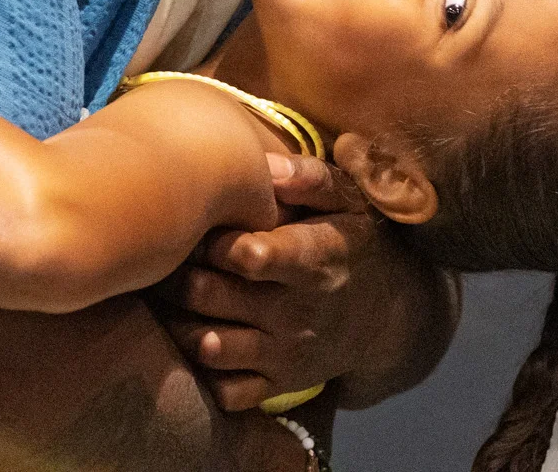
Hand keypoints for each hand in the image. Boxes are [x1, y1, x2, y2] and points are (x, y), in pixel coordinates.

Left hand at [153, 153, 444, 411]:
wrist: (390, 315)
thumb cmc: (354, 242)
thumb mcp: (348, 201)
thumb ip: (310, 177)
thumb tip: (266, 165)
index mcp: (315, 258)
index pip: (253, 254)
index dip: (216, 239)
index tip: (204, 223)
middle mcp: (298, 310)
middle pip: (210, 295)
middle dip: (179, 272)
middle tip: (166, 254)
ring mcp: (287, 352)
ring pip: (208, 345)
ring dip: (177, 320)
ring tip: (171, 294)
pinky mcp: (278, 384)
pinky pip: (225, 391)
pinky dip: (202, 371)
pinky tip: (195, 335)